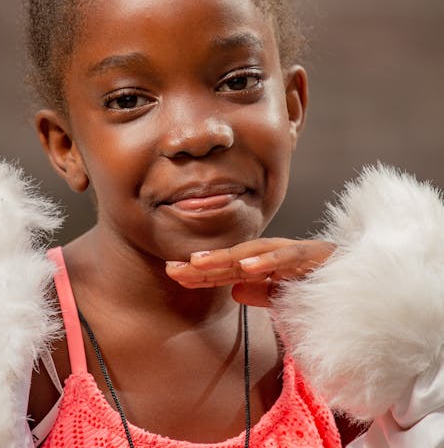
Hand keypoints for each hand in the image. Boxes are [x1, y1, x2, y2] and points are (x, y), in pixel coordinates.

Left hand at [165, 238, 334, 306]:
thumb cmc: (334, 289)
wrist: (375, 284)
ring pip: (257, 252)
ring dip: (227, 258)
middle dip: (206, 262)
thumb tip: (235, 289)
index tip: (173, 273)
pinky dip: (268, 261)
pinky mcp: (318, 256)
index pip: (232, 268)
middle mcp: (282, 254)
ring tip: (199, 265)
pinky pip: (290, 257)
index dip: (204, 271)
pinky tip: (247, 267)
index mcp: (274, 265)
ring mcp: (299, 252)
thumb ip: (266, 292)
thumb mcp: (292, 297)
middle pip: (238, 255)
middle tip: (173, 269)